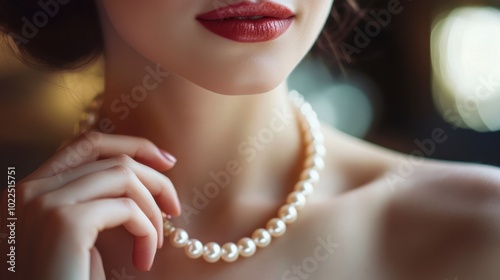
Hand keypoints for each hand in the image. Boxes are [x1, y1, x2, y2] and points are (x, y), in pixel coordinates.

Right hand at [11, 131, 179, 279]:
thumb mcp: (83, 237)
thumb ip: (98, 201)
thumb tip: (143, 172)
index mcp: (31, 191)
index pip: (87, 144)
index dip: (132, 145)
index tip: (167, 160)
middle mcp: (29, 191)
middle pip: (112, 159)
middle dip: (155, 179)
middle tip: (174, 209)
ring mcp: (43, 203)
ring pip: (124, 177)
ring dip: (152, 210)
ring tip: (156, 243)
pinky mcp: (64, 222)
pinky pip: (128, 208)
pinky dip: (148, 231)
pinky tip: (144, 258)